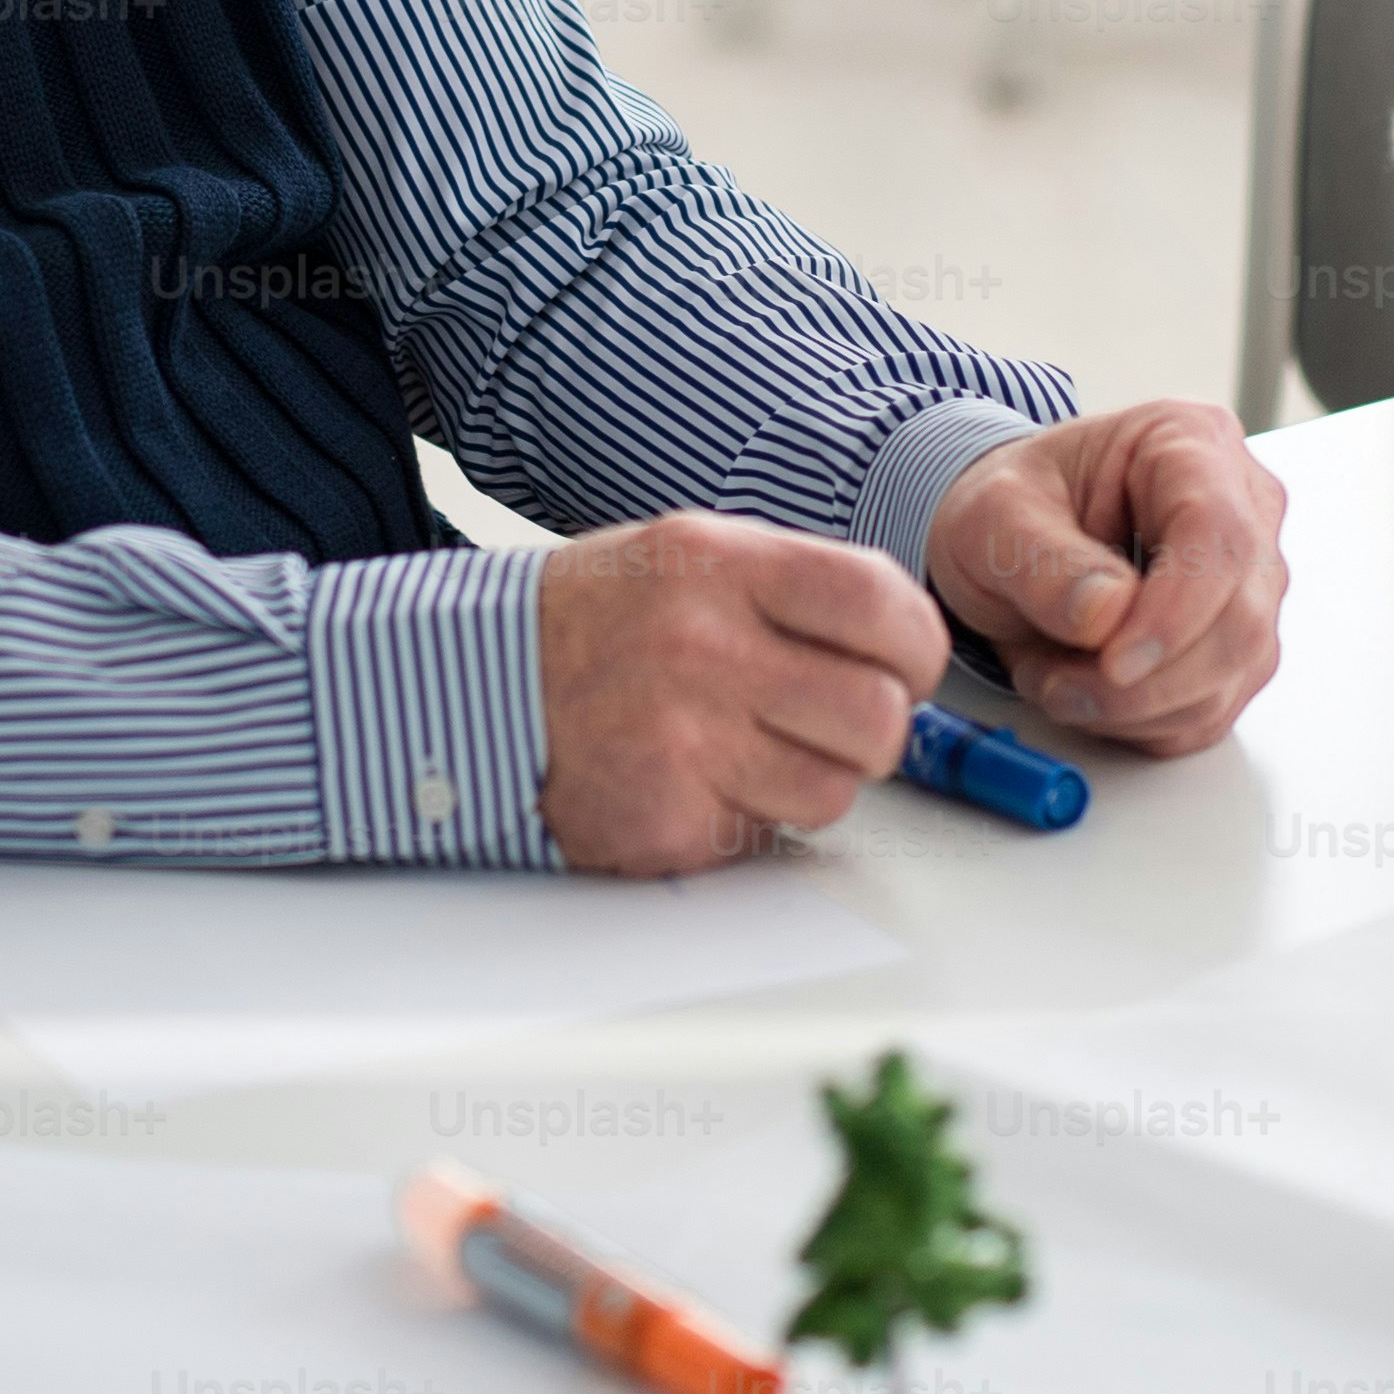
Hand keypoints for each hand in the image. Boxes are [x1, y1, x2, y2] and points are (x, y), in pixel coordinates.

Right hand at [535, 509, 942, 874]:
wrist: (478, 683)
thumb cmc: (598, 619)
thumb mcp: (690, 555)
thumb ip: (794, 589)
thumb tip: (903, 645)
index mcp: (719, 566)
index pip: (880, 605)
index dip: (915, 648)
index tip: (905, 665)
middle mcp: (701, 650)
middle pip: (876, 716)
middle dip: (872, 730)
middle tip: (834, 721)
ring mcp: (680, 743)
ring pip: (831, 791)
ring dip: (808, 780)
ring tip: (749, 748)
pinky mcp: (665, 822)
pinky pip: (761, 839)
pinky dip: (741, 818)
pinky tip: (693, 778)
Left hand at [921, 397, 1287, 755]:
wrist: (1010, 536)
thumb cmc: (1010, 506)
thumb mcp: (993, 517)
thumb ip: (1043, 563)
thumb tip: (1106, 617)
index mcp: (1189, 442)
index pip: (1218, 532)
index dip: (1175, 610)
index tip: (1114, 662)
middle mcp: (1241, 507)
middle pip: (1240, 618)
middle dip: (1148, 678)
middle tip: (1060, 685)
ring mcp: (1248, 582)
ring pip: (1232, 674)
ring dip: (1137, 705)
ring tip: (1054, 678)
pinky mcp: (1235, 646)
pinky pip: (1212, 709)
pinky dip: (1144, 722)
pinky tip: (1088, 692)